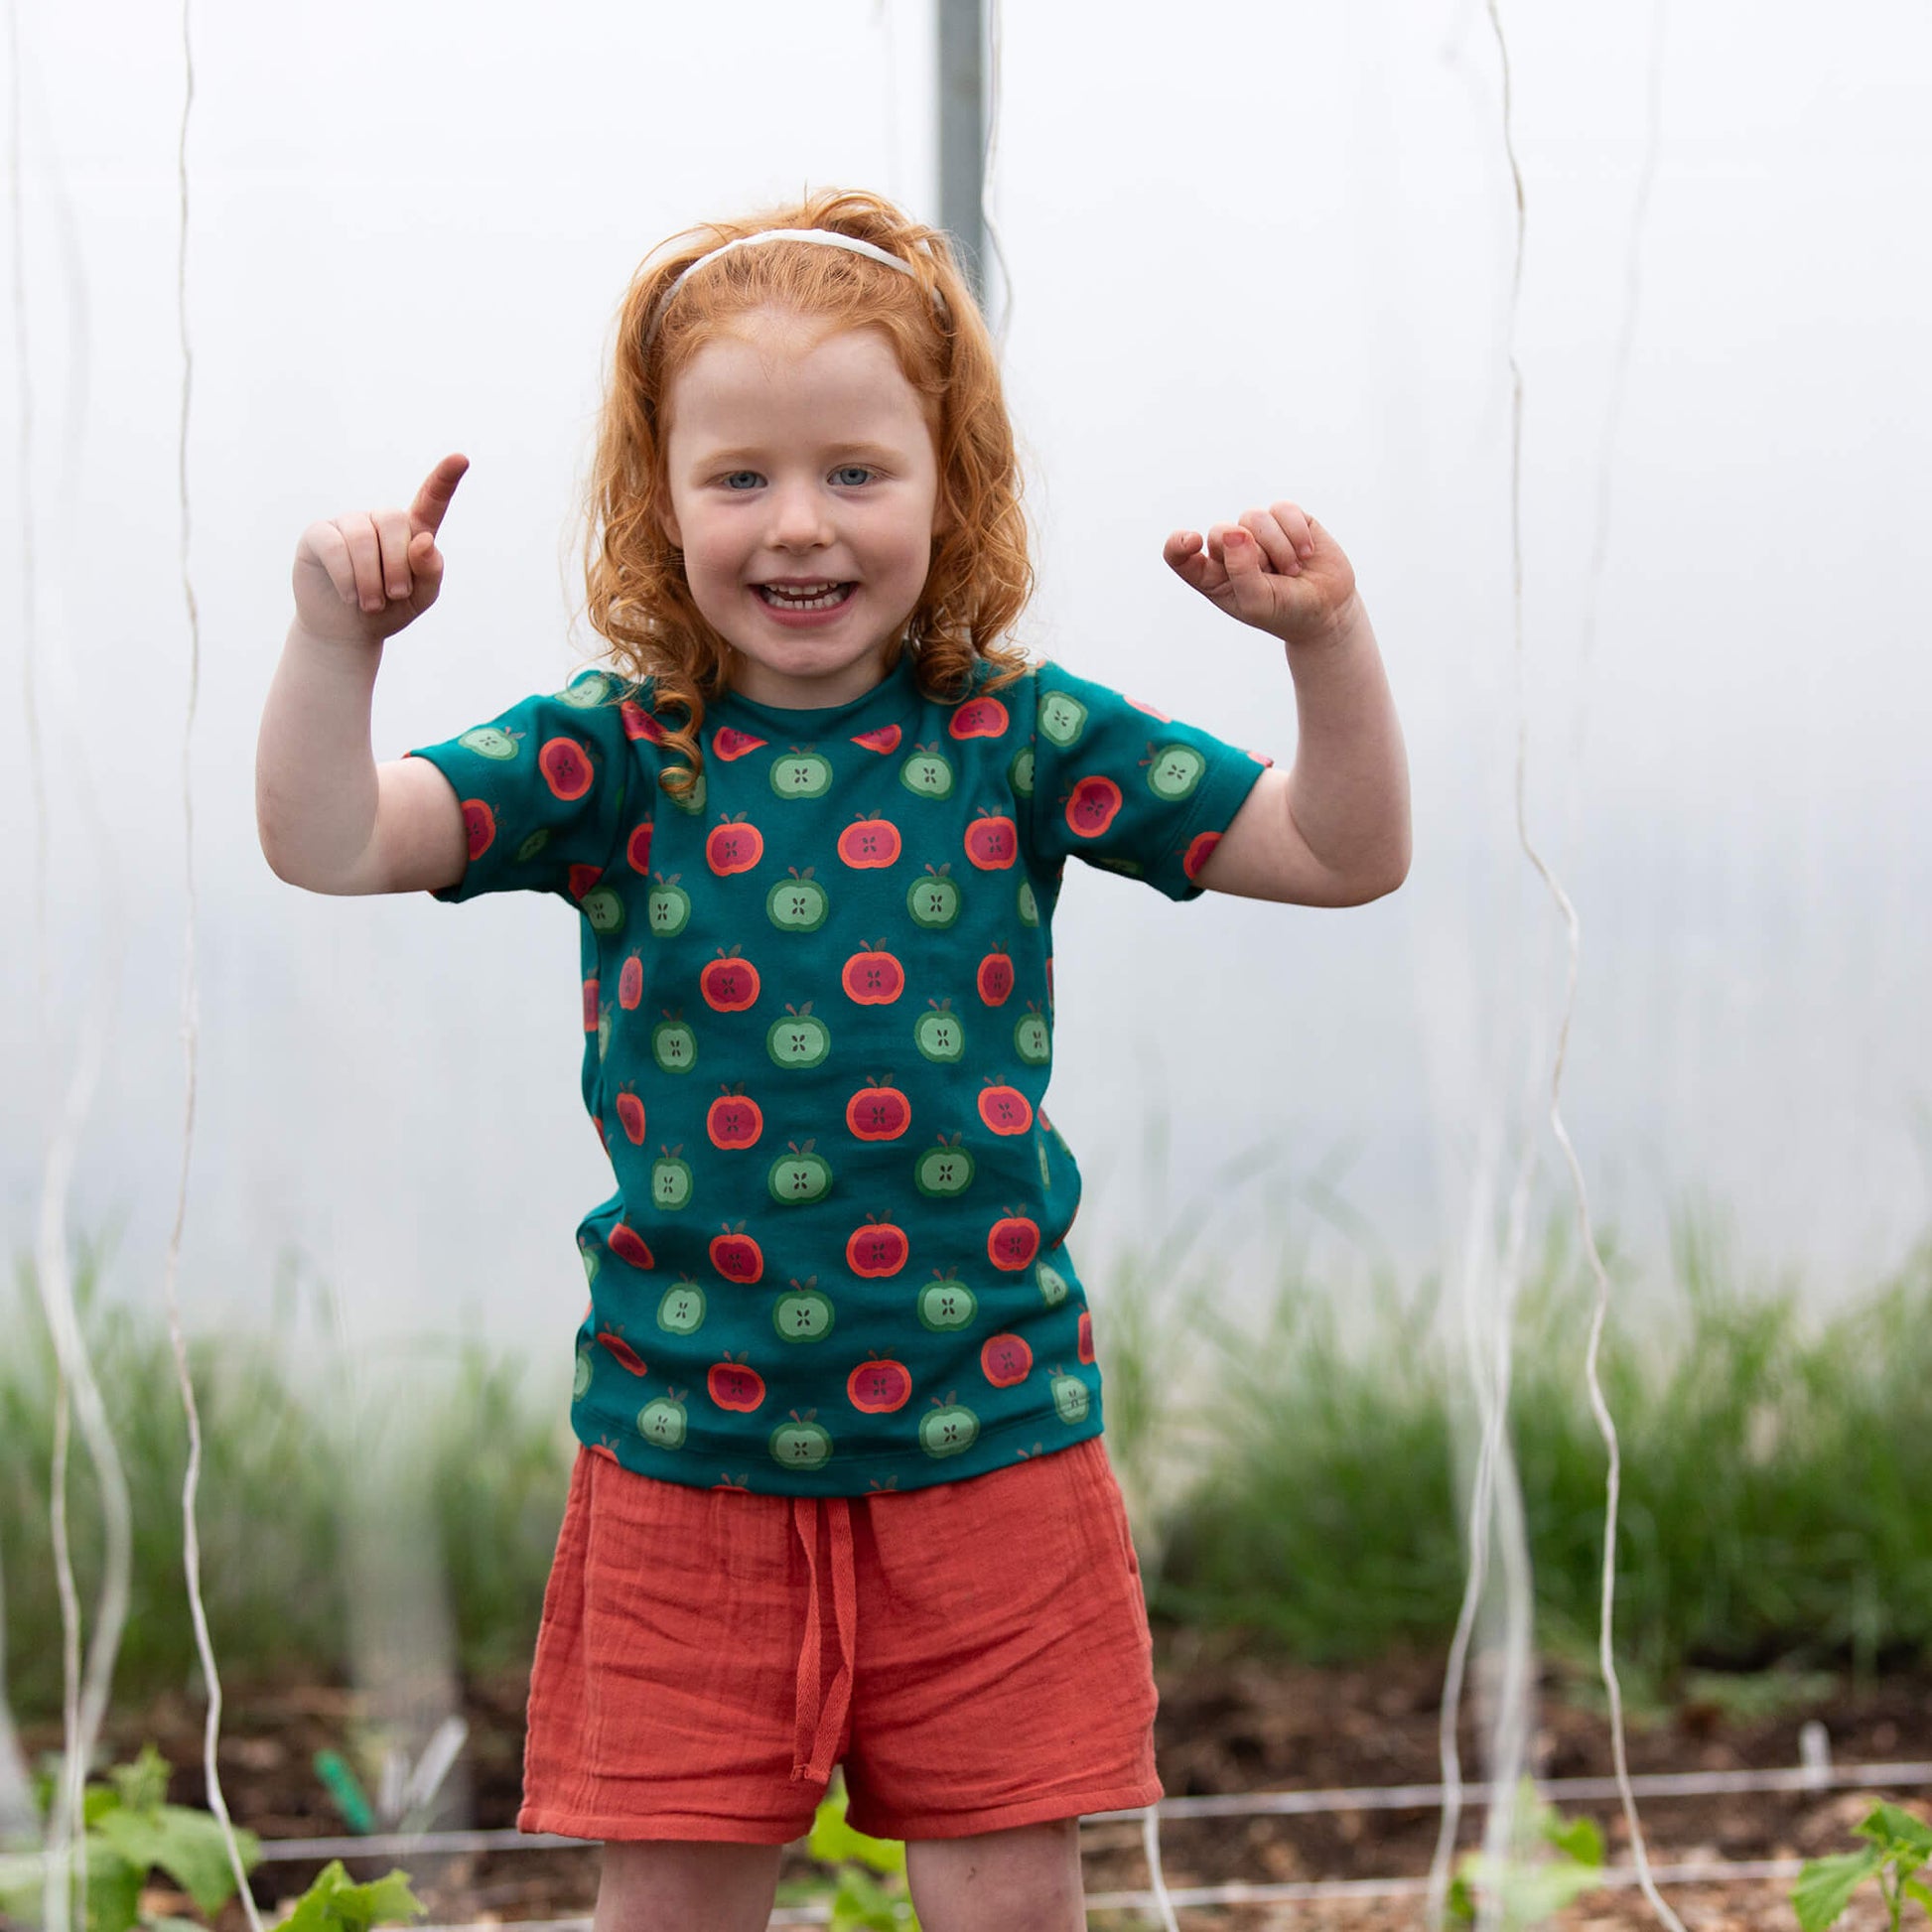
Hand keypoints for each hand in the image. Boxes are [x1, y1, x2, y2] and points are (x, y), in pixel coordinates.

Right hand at [292, 453, 468, 646]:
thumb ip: (430, 571)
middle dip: (398, 564)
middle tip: (396, 596)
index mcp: (412, 532)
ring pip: (362, 536)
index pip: (431, 501)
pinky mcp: (319, 534)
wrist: (348, 631)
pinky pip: (334, 545)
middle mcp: (379, 520)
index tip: (461, 459)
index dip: (445, 479)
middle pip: (393, 521)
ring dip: (370, 577)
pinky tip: (350, 596)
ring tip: (371, 604)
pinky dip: (346, 576)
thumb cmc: (390, 609)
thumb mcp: (420, 597)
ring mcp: (348, 524)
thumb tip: (424, 540)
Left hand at [1164, 500, 1358, 647]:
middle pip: (1221, 532)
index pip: (1179, 555)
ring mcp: (1256, 531)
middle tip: (1272, 576)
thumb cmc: (1284, 611)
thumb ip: (1241, 571)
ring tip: (1293, 571)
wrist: (1327, 609)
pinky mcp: (1285, 519)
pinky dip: (1296, 533)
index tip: (1193, 541)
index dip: (1179, 543)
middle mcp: (1229, 550)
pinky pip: (1282, 510)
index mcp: (1211, 576)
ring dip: (1278, 548)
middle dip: (1251, 554)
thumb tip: (1235, 531)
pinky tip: (1306, 553)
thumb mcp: (1257, 602)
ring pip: (1253, 518)